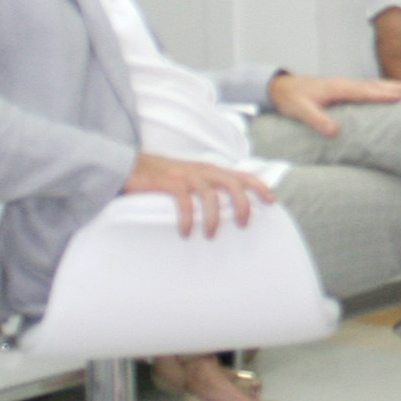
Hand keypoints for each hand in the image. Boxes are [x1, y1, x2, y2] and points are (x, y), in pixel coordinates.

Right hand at [124, 152, 274, 236]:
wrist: (129, 165)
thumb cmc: (162, 177)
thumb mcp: (191, 178)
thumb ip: (208, 187)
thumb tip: (227, 208)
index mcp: (210, 170)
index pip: (242, 175)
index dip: (259, 186)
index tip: (272, 201)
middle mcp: (202, 170)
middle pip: (233, 183)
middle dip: (243, 204)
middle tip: (244, 224)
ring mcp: (186, 176)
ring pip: (210, 195)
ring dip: (214, 217)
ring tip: (211, 235)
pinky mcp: (169, 183)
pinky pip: (184, 203)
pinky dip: (187, 219)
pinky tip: (185, 233)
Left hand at [268, 71, 400, 136]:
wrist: (282, 87)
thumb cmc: (292, 99)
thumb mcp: (300, 111)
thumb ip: (316, 120)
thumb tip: (334, 131)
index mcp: (339, 88)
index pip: (366, 91)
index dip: (385, 94)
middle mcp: (347, 83)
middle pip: (379, 84)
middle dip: (400, 88)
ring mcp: (349, 85)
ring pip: (378, 84)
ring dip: (397, 87)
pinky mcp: (348, 88)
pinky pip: (372, 88)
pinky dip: (387, 89)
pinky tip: (396, 94)